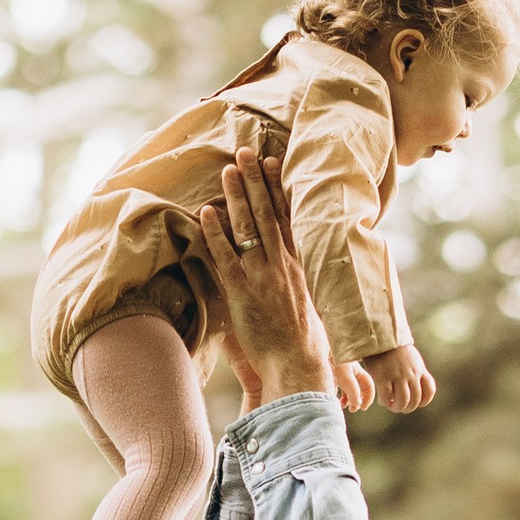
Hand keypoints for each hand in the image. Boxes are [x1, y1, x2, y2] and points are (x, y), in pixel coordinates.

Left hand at [193, 155, 338, 408]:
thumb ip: (299, 285)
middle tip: (246, 152)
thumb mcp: (311, 307)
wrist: (299, 366)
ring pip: (249, 228)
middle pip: (269, 214)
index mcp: (300, 267)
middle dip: (256, 181)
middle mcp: (283, 266)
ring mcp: (263, 277)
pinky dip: (217, 234)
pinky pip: (226, 257)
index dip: (280, 189)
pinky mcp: (243, 294)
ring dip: (237, 196)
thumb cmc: (306, 346)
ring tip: (227, 170)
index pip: (289, 218)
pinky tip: (208, 213)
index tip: (273, 163)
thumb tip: (293, 275)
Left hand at [334, 357, 374, 413]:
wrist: (322, 355)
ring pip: (352, 392)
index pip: (369, 387)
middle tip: (353, 409)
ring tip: (345, 407)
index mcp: (360, 373)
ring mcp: (346, 377)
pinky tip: (340, 402)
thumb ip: (354, 392)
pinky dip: (343, 397)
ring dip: (350, 401)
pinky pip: (344, 390)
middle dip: (358, 401)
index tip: (363, 407)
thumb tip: (358, 404)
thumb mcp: (347, 378)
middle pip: (361, 391)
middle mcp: (354, 375)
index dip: (369, 398)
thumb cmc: (336, 363)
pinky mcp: (338, 378)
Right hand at [361, 342, 436, 413]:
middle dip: (408, 408)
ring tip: (391, 406)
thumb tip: (416, 386)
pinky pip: (386, 397)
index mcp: (419, 369)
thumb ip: (416, 371)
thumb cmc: (393, 348)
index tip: (416, 403)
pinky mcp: (383, 377)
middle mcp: (411, 374)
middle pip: (415, 400)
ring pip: (403, 402)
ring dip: (397, 408)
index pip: (429, 391)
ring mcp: (398, 376)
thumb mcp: (411, 358)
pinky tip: (382, 400)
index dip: (424, 401)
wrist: (380, 336)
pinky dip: (385, 402)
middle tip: (399, 407)